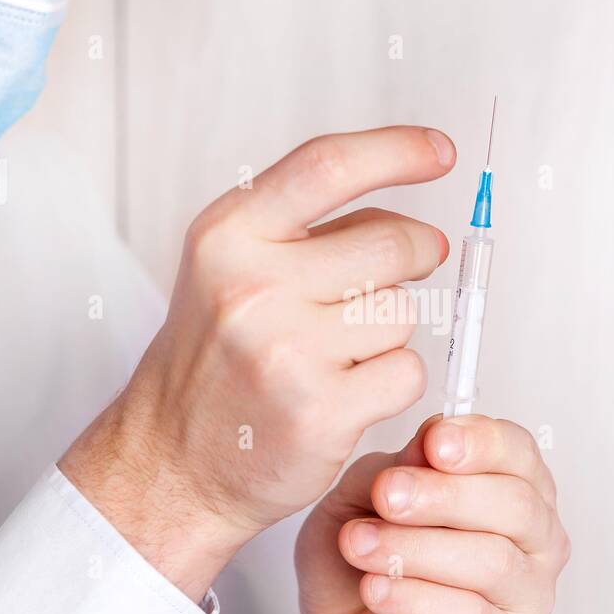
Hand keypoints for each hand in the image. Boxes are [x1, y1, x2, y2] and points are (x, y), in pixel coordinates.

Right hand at [60, 127, 454, 597]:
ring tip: (341, 353)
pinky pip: (406, 371)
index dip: (397, 151)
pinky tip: (348, 392)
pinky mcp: (320, 411)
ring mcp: (286, 352)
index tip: (441, 152)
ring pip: (404, 312)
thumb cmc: (215, 361)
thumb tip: (412, 221)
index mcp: (228, 235)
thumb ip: (309, 232)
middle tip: (402, 275)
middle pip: (391, 243)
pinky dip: (392, 382)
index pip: (328, 167)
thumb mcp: (231, 270)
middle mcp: (252, 287)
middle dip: (416, 254)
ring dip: (391, 331)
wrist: (172, 462)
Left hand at [294, 414, 569, 613]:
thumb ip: (395, 467)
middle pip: (516, 506)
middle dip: (444, 495)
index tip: (434, 442)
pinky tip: (375, 589)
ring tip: (358, 545)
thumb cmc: (355, 566)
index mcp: (510, 489)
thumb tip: (431, 440)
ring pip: (493, 562)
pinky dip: (416, 599)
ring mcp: (525, 600)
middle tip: (386, 495)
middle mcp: (533, 543)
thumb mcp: (357, 499)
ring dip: (417, 548)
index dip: (481, 442)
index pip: (519, 452)